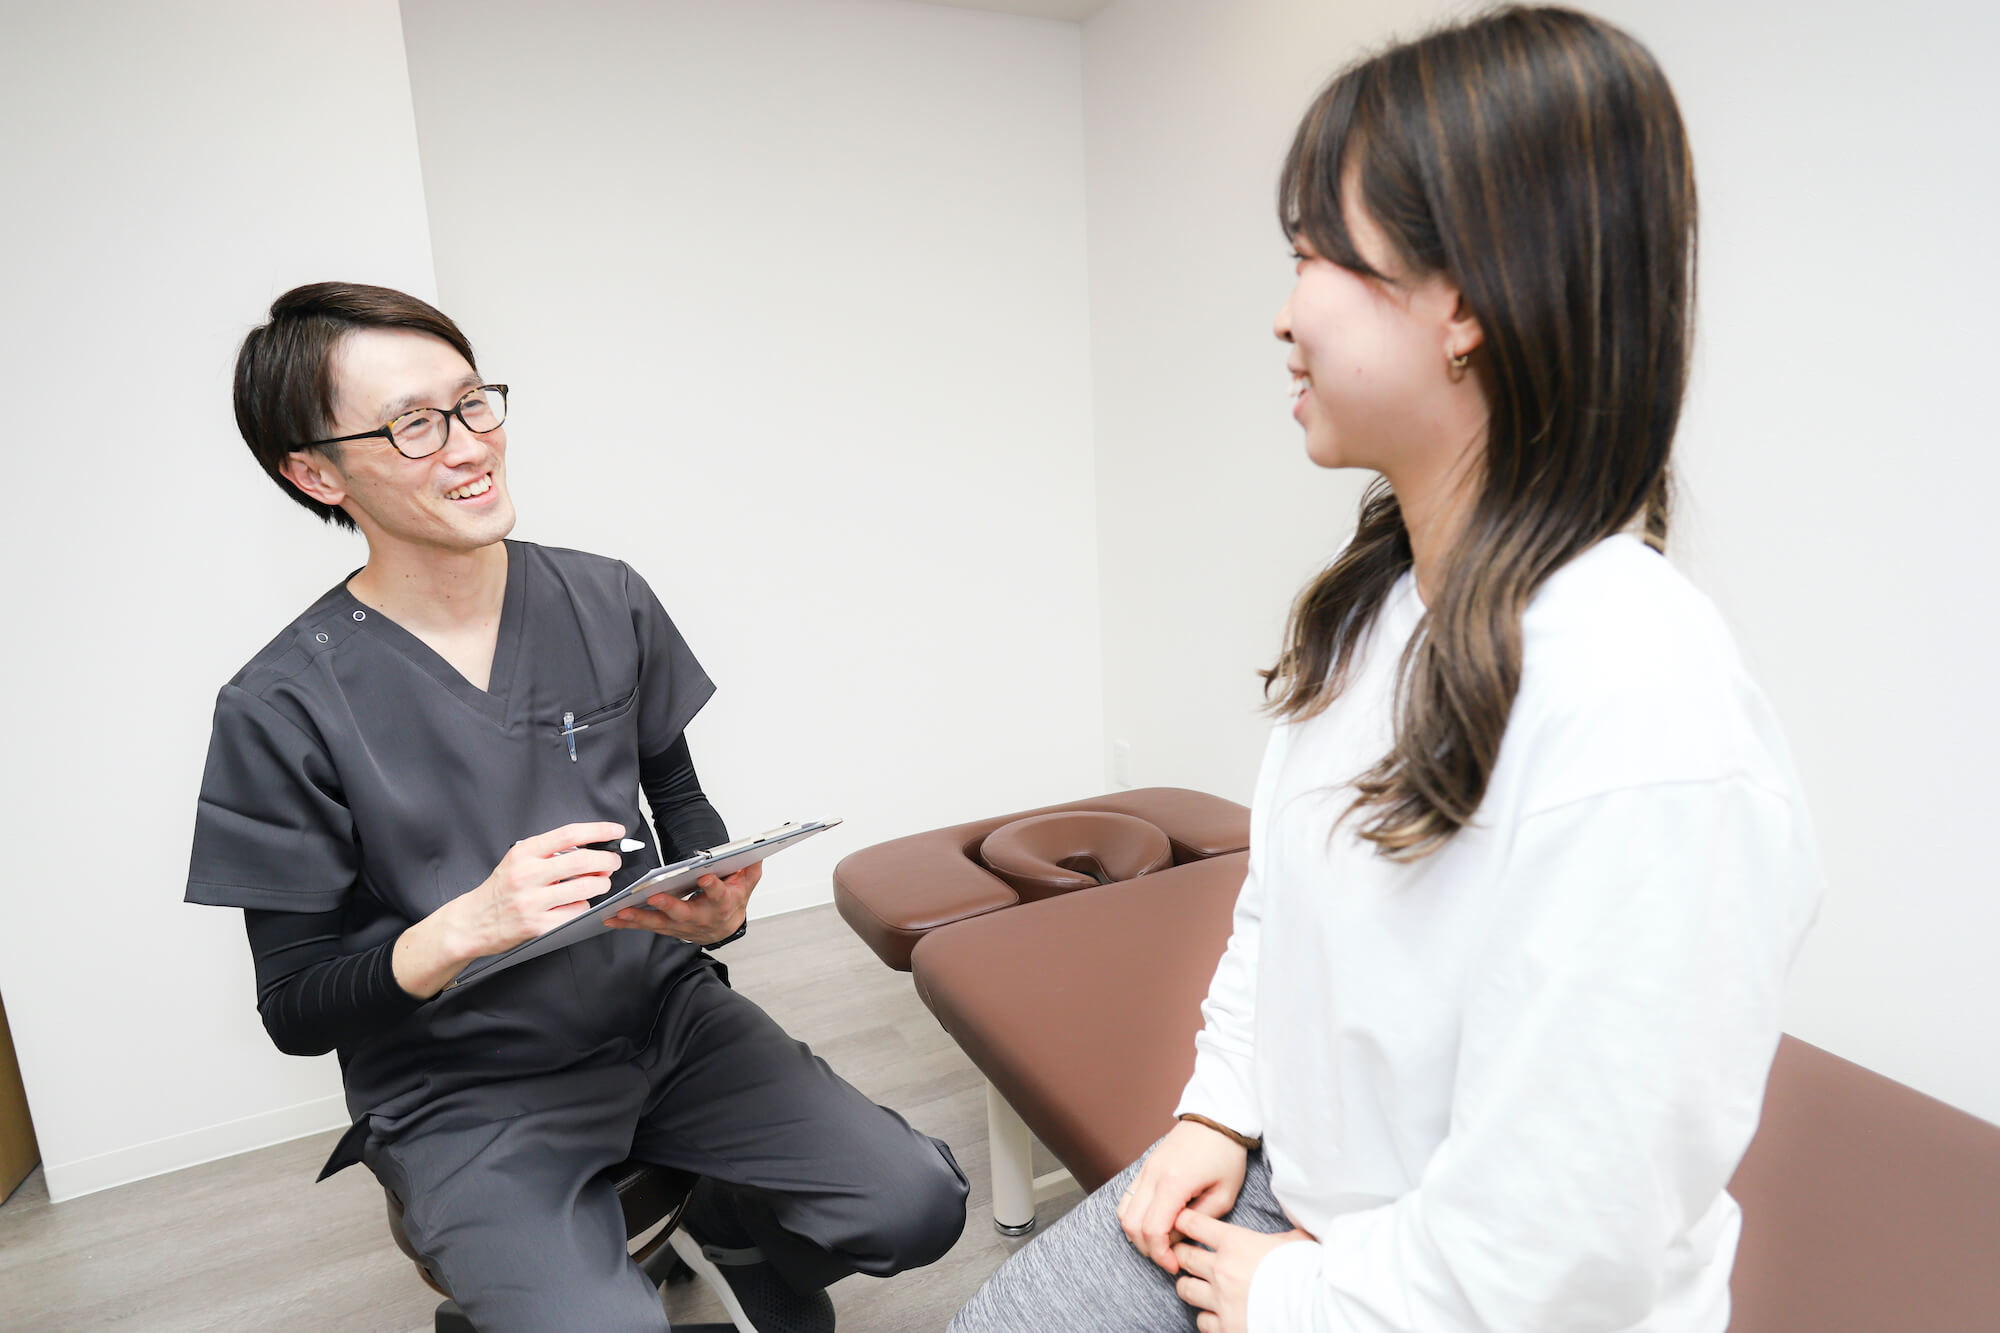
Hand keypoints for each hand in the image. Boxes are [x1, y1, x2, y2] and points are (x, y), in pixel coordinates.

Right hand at [395, 821, 625, 997]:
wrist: (471, 922)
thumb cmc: (500, 890)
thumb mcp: (517, 861)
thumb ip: (549, 853)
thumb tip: (590, 848)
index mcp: (524, 854)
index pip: (569, 834)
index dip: (598, 830)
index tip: (615, 831)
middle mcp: (527, 875)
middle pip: (582, 861)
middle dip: (607, 860)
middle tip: (613, 862)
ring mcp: (532, 902)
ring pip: (585, 888)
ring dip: (600, 884)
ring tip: (599, 883)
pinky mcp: (538, 925)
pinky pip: (575, 912)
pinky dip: (583, 907)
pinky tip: (577, 904)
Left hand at [604, 859, 761, 945]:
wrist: (725, 927)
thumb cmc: (732, 901)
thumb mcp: (746, 884)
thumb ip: (750, 869)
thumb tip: (755, 854)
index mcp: (723, 905)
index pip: (719, 895)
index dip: (713, 887)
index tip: (705, 877)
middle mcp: (701, 918)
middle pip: (685, 914)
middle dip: (669, 906)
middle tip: (654, 897)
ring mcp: (682, 926)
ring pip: (660, 923)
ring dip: (640, 918)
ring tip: (622, 911)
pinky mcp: (667, 928)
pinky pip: (647, 927)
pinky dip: (628, 923)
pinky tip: (611, 919)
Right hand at [1116, 1118, 1249, 1271]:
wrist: (1218, 1118)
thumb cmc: (1226, 1154)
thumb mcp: (1224, 1194)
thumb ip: (1199, 1221)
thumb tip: (1178, 1239)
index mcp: (1174, 1182)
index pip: (1153, 1230)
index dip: (1160, 1254)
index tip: (1174, 1265)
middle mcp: (1152, 1175)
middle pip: (1132, 1225)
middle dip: (1147, 1248)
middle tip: (1168, 1258)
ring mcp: (1145, 1169)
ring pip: (1124, 1212)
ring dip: (1137, 1233)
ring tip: (1160, 1241)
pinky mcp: (1144, 1167)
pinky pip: (1128, 1198)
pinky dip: (1135, 1216)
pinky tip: (1155, 1222)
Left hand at [1172, 1209, 1314, 1332]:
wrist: (1314, 1309)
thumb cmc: (1307, 1271)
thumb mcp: (1294, 1242)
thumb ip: (1278, 1237)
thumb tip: (1286, 1232)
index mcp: (1235, 1243)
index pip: (1194, 1224)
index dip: (1184, 1221)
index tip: (1181, 1221)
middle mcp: (1221, 1270)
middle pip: (1184, 1256)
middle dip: (1182, 1254)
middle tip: (1184, 1255)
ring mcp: (1221, 1301)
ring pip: (1185, 1289)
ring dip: (1189, 1286)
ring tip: (1196, 1286)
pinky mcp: (1225, 1328)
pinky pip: (1202, 1321)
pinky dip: (1206, 1317)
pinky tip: (1216, 1314)